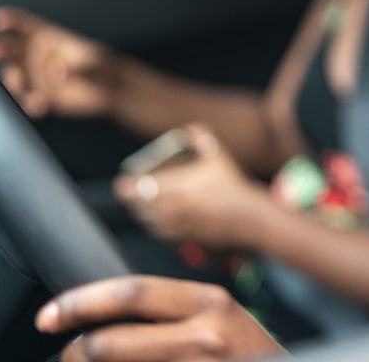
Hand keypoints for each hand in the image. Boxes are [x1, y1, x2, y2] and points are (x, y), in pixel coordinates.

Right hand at [0, 6, 114, 119]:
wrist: (109, 89)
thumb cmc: (100, 65)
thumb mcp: (93, 61)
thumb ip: (77, 67)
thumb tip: (60, 72)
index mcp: (46, 37)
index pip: (23, 25)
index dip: (9, 21)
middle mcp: (34, 57)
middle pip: (9, 49)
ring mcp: (33, 78)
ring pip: (13, 76)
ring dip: (12, 78)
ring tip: (18, 81)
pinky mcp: (39, 98)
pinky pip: (28, 101)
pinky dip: (31, 103)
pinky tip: (40, 105)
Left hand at [36, 275, 285, 361]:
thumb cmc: (252, 359)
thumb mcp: (223, 322)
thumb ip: (177, 314)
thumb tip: (113, 319)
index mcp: (210, 302)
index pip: (132, 292)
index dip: (83, 302)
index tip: (51, 314)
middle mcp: (207, 333)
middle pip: (112, 341)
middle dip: (73, 351)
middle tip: (60, 355)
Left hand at [114, 125, 270, 249]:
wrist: (246, 216)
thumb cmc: (231, 185)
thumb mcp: (218, 156)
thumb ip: (201, 137)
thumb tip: (189, 128)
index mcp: (174, 188)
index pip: (137, 190)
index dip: (126, 188)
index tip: (123, 184)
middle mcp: (170, 209)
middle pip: (139, 208)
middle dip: (135, 201)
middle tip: (134, 194)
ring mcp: (176, 226)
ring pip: (149, 224)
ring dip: (144, 215)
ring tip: (146, 207)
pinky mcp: (184, 239)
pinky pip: (162, 236)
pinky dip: (158, 229)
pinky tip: (163, 223)